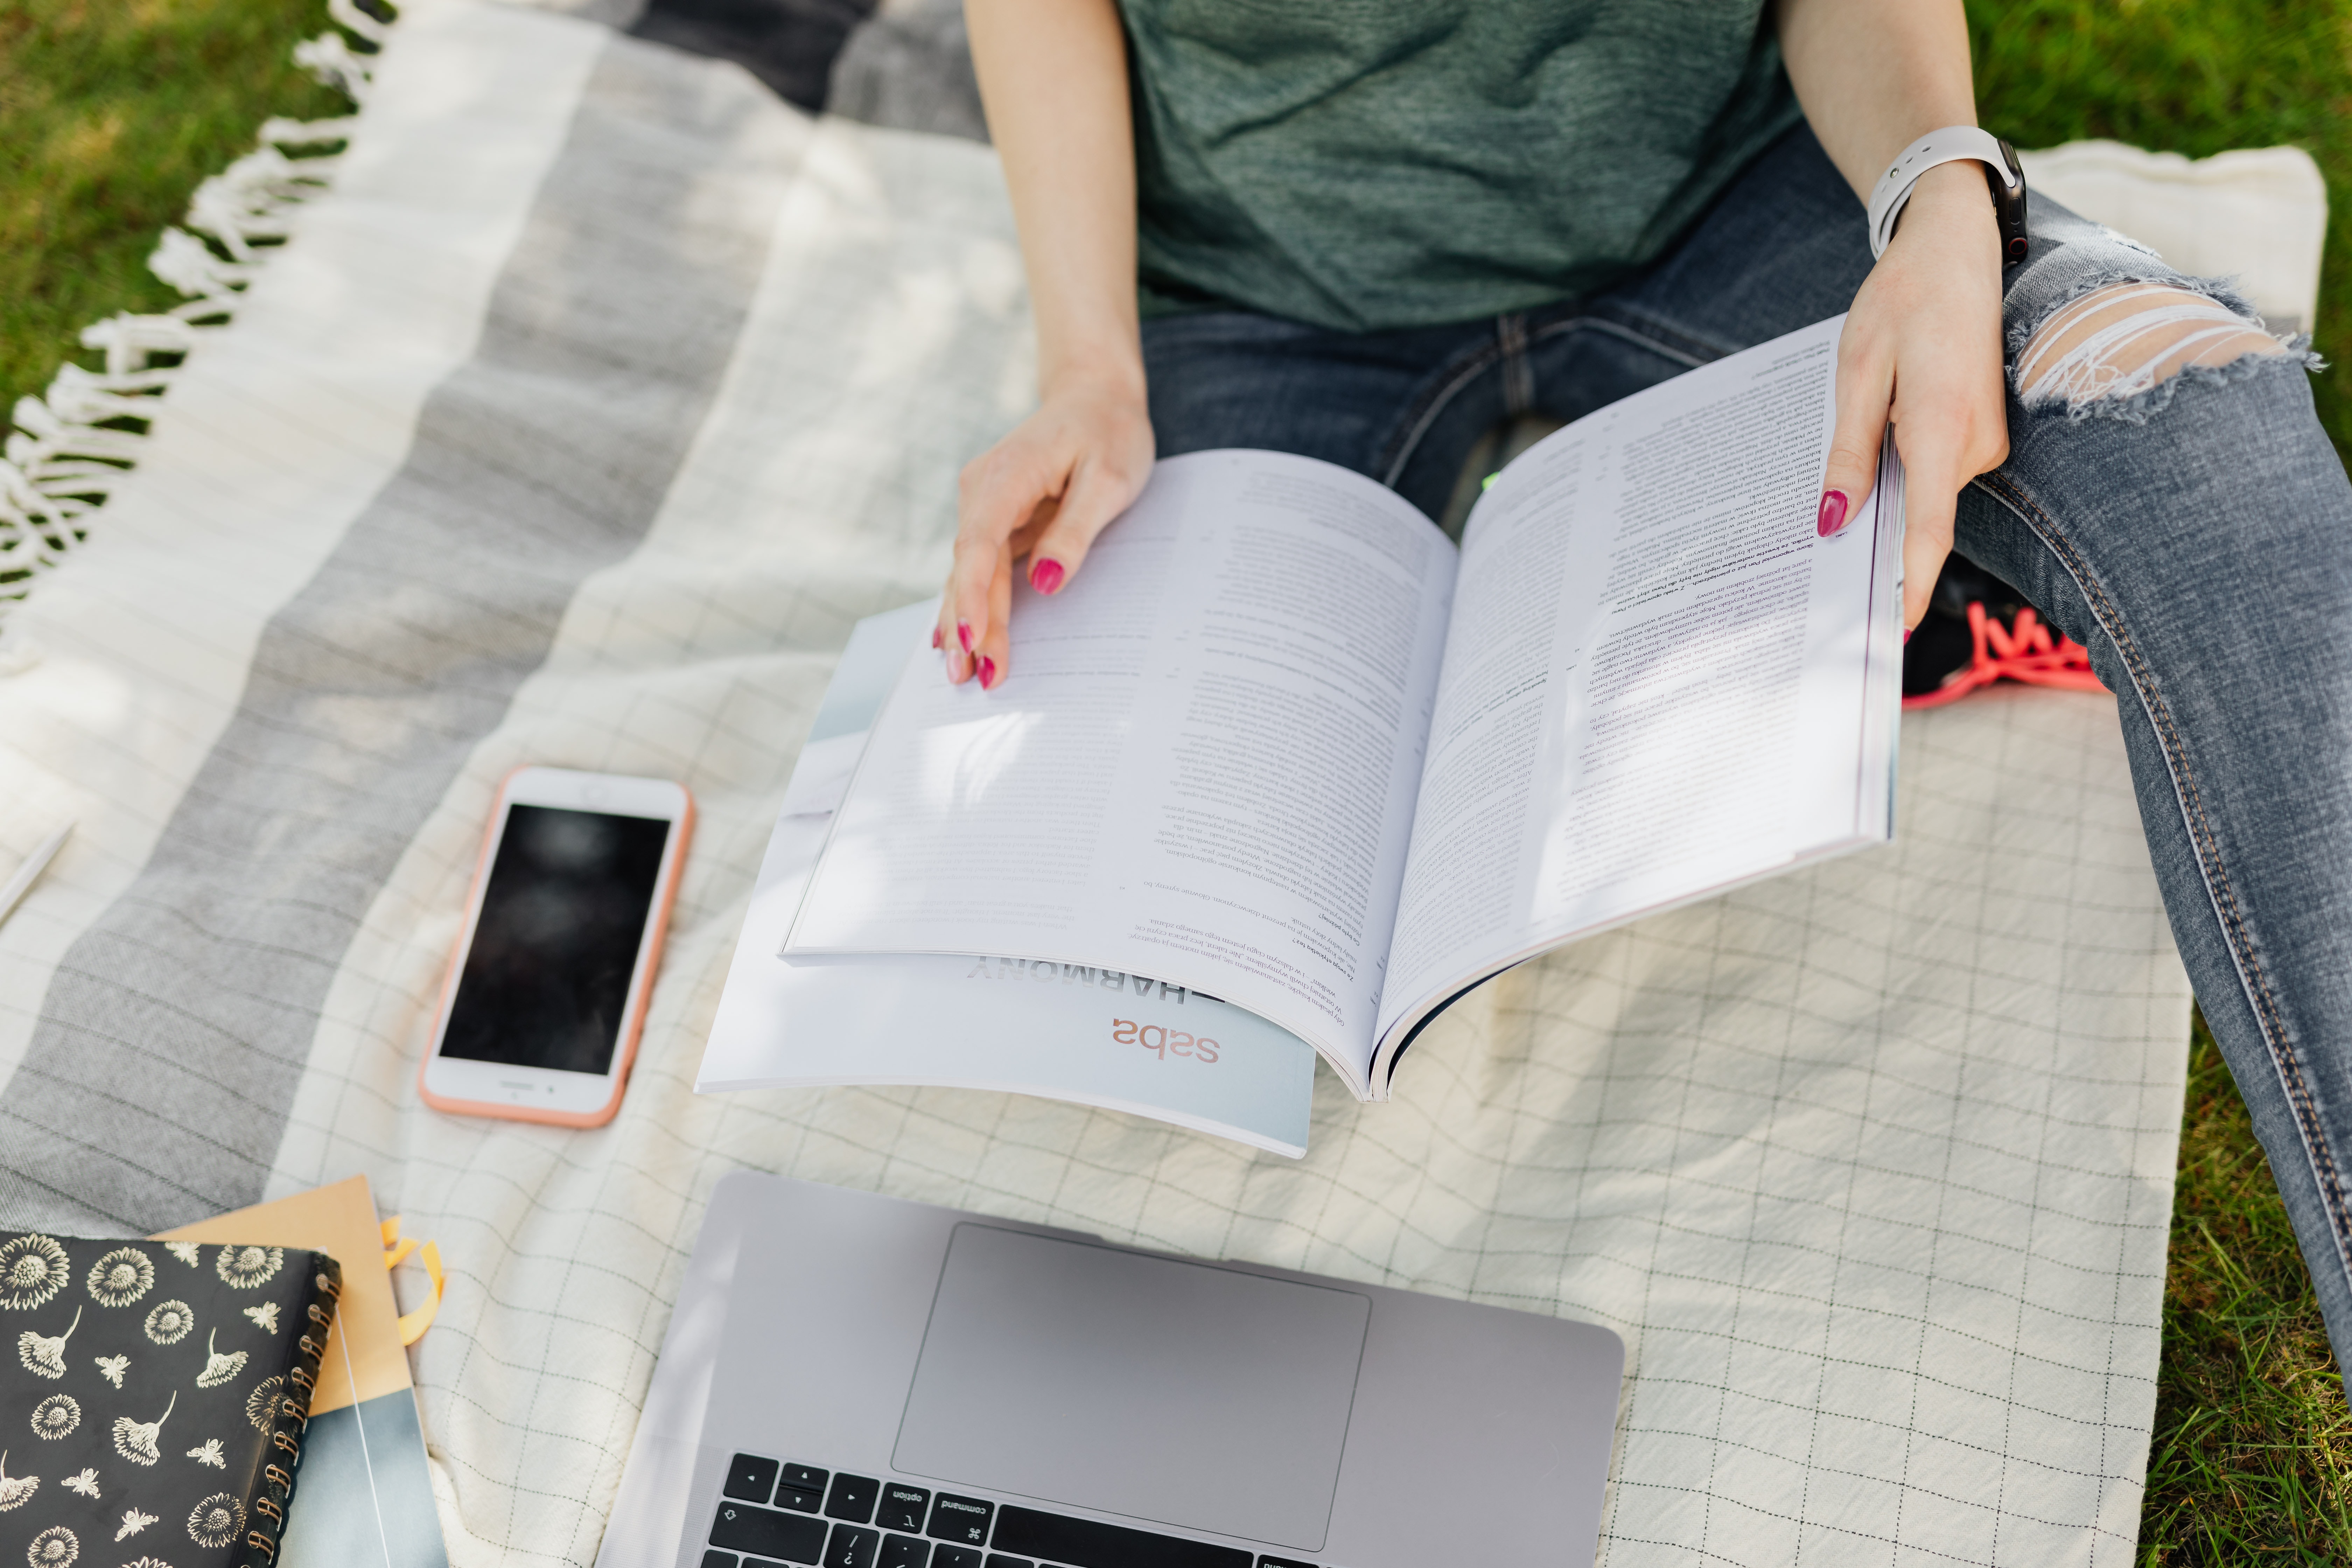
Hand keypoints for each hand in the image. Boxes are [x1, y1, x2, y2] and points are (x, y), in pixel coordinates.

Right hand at [938, 367, 1154, 687]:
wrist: (1095, 395)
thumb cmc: (1108, 431)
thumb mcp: (1109, 479)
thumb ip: (1074, 532)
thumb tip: (1045, 583)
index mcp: (1005, 476)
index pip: (978, 546)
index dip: (972, 597)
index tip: (972, 639)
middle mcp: (982, 491)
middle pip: (970, 569)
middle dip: (970, 625)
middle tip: (973, 678)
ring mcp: (985, 506)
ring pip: (969, 574)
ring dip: (965, 622)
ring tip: (962, 674)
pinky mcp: (996, 519)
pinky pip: (979, 568)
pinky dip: (970, 603)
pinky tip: (954, 638)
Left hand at [1819, 160, 2009, 630]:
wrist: (1955, 249)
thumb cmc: (1901, 302)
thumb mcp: (1855, 373)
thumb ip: (1849, 451)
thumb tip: (1835, 521)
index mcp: (1942, 424)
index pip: (1930, 527)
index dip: (1910, 584)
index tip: (1891, 630)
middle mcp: (1976, 441)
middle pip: (1920, 514)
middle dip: (1877, 539)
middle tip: (1819, 573)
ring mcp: (1986, 440)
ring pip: (1924, 491)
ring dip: (1887, 494)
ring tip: (1845, 475)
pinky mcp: (1981, 434)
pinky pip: (1935, 471)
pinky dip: (1903, 472)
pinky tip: (1876, 452)